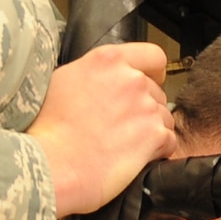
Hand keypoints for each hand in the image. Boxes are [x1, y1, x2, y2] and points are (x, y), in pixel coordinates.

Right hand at [26, 42, 175, 217]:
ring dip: (152, 130)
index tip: (150, 82)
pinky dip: (158, 150)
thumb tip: (106, 80)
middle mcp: (131, 79)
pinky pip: (169, 141)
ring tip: (125, 144)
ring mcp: (146, 107)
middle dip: (146, 107)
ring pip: (165, 117)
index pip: (153, 56)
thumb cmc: (50, 128)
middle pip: (157, 91)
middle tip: (123, 126)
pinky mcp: (155, 135)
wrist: (54, 163)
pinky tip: (134, 156)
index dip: (154, 72)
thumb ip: (95, 73)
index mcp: (108, 60)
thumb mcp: (65, 80)